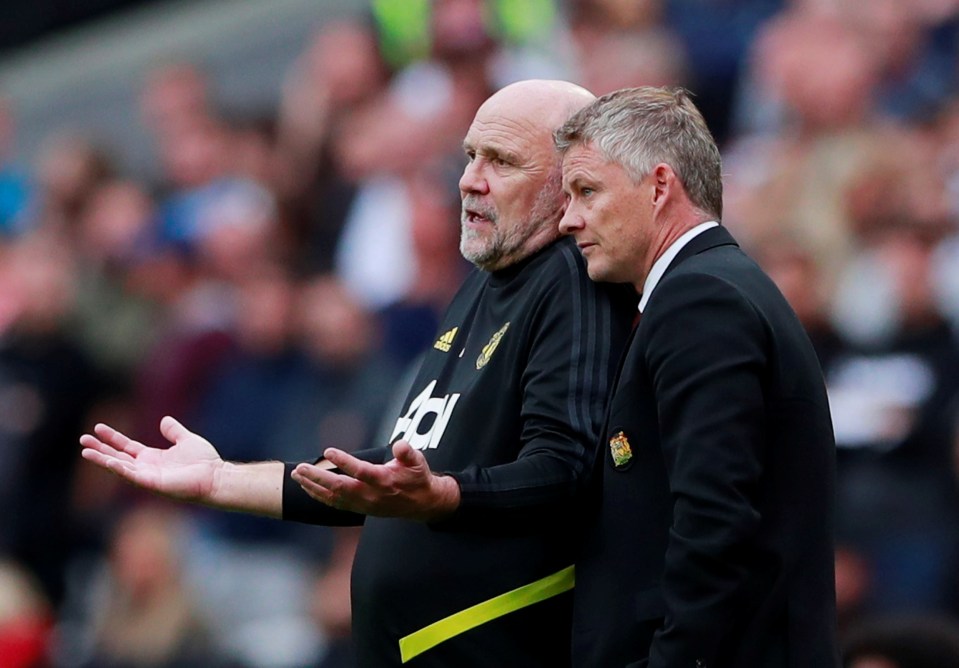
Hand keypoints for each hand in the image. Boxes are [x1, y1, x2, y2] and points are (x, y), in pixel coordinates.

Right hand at [80, 416, 223, 502]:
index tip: (97, 428)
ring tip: (85, 452)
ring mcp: (148, 477)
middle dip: (100, 449)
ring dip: (102, 460)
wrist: (216, 476)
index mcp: (153, 457)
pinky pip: (133, 476)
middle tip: (82, 440)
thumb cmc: (204, 462)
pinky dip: (120, 469)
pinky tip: (108, 461)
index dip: (112, 437)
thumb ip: (174, 431)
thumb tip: (164, 420)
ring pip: (120, 467)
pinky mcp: (153, 484)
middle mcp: (147, 467)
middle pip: (118, 456)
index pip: (127, 446)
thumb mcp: (186, 440)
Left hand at [291, 440, 460, 520]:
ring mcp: (363, 504)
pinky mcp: (359, 508)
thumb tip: (400, 445)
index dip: (344, 462)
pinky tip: (307, 487)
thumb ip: (408, 453)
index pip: (360, 472)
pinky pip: (335, 504)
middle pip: (340, 487)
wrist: (421, 503)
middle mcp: (371, 495)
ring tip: (297, 475)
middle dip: (318, 478)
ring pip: (334, 497)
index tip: (328, 451)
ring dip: (313, 487)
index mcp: (385, 481)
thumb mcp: (418, 462)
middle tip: (301, 468)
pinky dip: (319, 496)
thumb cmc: (417, 477)